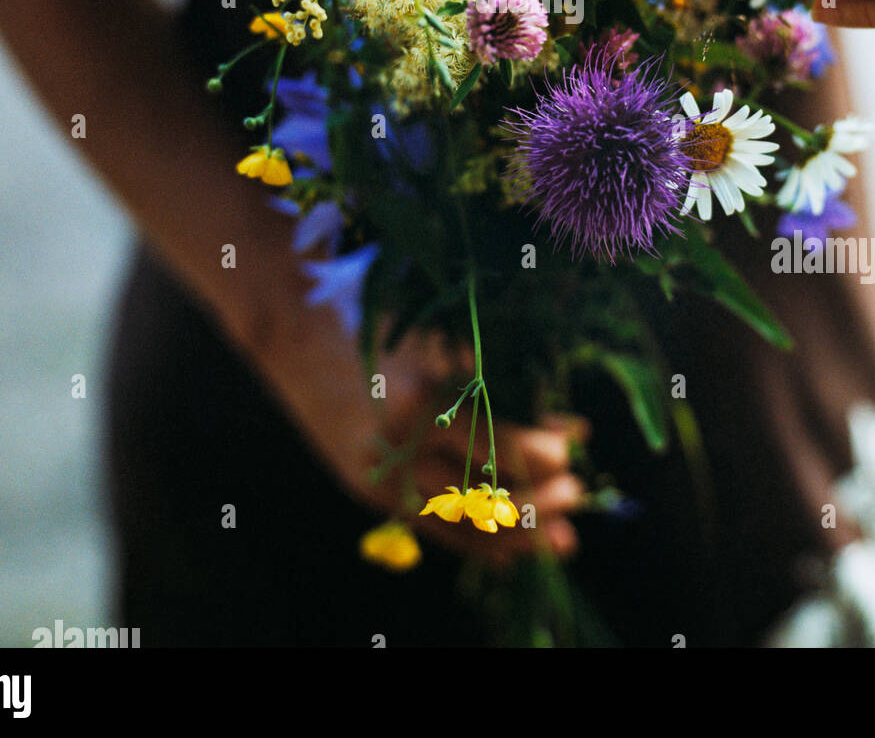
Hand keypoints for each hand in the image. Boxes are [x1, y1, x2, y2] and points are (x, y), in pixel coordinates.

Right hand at [241, 286, 587, 563]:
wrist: (296, 335)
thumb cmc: (379, 321)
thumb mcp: (442, 340)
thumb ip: (494, 380)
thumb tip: (554, 421)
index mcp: (424, 400)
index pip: (501, 447)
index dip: (546, 453)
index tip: (576, 444)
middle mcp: (401, 447)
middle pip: (486, 495)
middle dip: (541, 502)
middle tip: (577, 494)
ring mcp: (381, 475)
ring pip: (462, 526)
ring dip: (518, 536)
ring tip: (560, 537)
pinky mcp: (368, 491)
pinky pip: (431, 530)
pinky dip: (475, 545)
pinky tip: (511, 552)